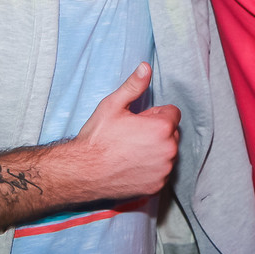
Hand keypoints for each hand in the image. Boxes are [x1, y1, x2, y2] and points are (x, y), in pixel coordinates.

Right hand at [73, 62, 180, 199]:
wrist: (82, 172)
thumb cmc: (97, 139)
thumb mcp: (112, 105)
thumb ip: (134, 85)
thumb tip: (146, 67)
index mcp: (162, 128)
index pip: (173, 113)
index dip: (154, 114)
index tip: (138, 121)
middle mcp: (169, 150)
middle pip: (172, 133)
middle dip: (157, 132)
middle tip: (132, 136)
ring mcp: (164, 171)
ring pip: (168, 153)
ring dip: (156, 150)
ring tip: (130, 151)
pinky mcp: (157, 187)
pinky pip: (162, 172)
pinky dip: (152, 168)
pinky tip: (132, 166)